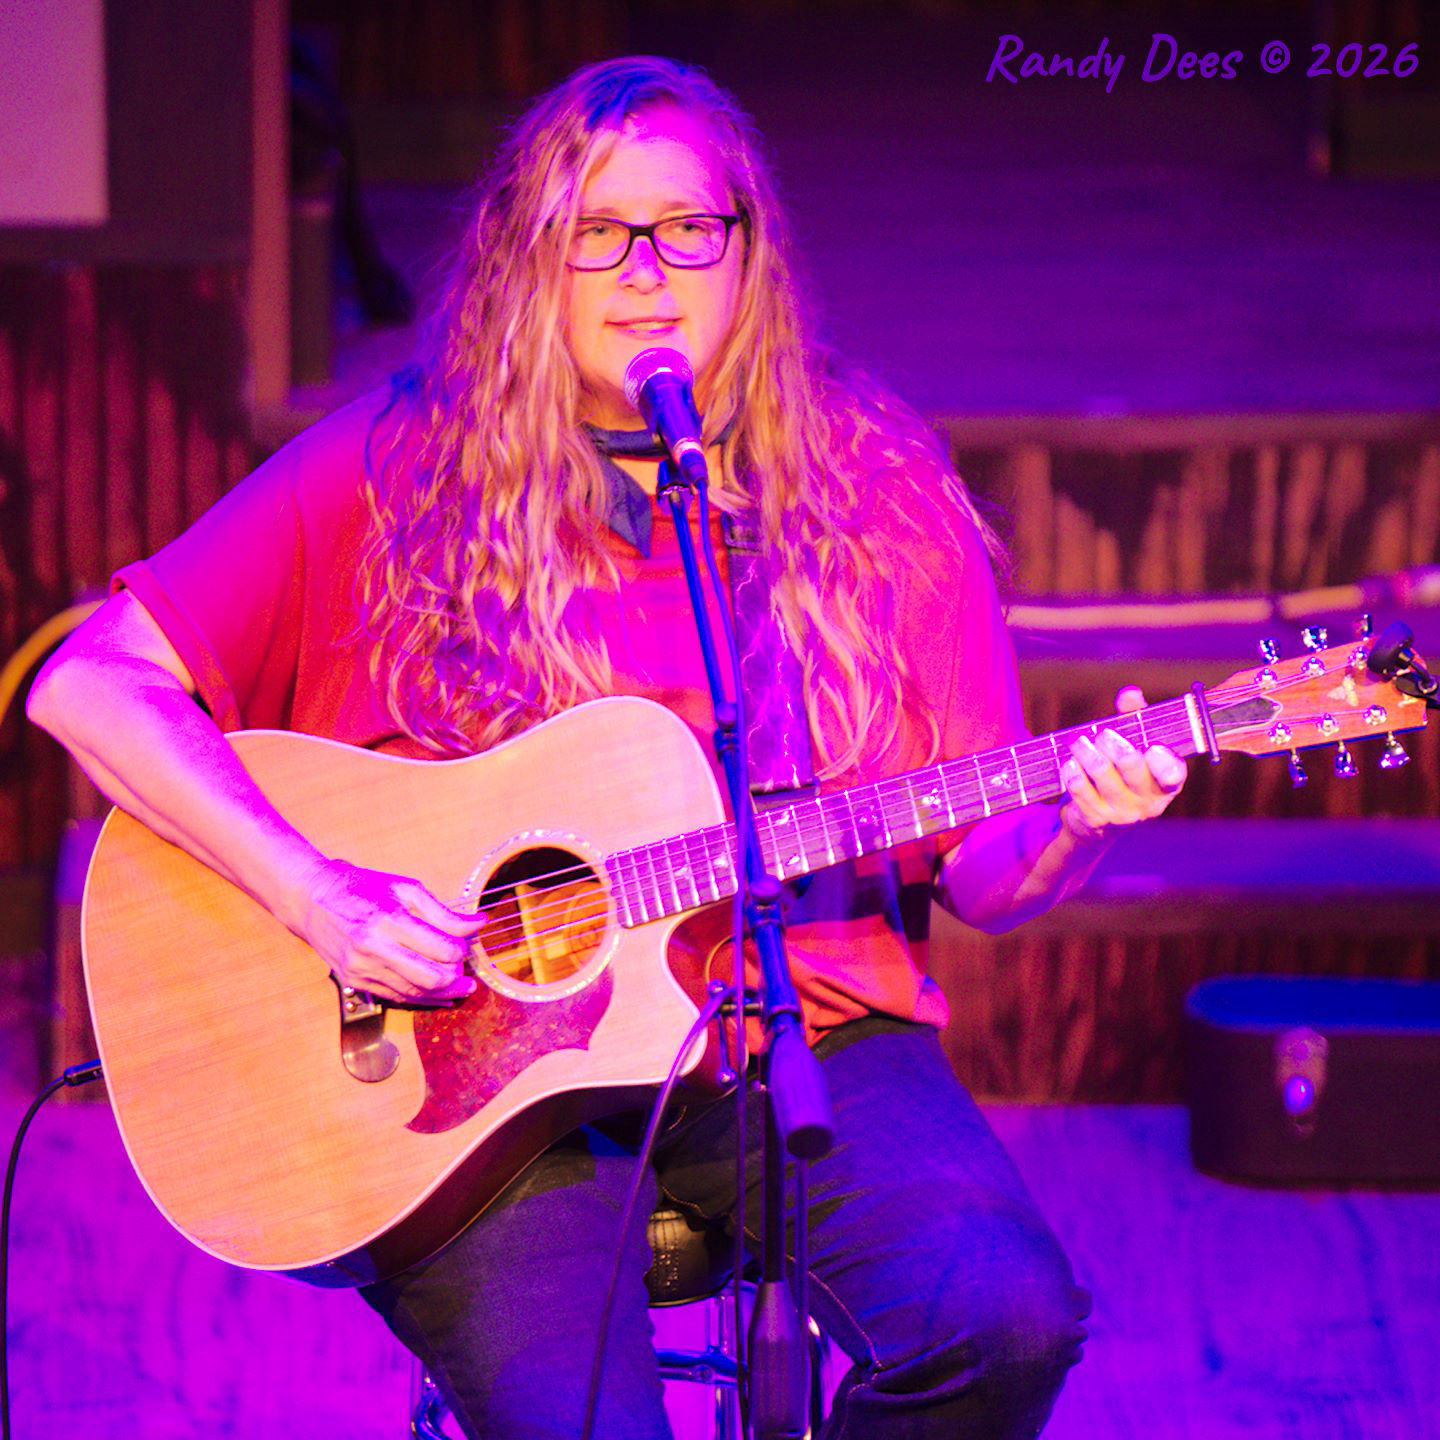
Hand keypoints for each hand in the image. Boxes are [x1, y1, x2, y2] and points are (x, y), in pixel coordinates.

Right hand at [297, 859, 484, 1004]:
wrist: (312, 900)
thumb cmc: (362, 889)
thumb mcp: (406, 889)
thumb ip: (444, 912)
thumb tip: (479, 923)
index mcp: (389, 920)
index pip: (441, 948)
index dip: (462, 950)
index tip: (467, 944)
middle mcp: (373, 948)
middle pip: (431, 978)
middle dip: (457, 977)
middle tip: (469, 972)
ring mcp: (362, 969)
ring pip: (415, 993)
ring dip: (443, 992)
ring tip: (461, 985)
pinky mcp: (355, 981)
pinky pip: (396, 997)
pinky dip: (421, 998)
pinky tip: (439, 995)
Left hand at [1059, 685, 1186, 843]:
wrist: (1098, 820)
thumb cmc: (1122, 774)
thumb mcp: (1134, 745)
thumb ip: (1135, 717)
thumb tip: (1130, 693)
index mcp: (1166, 782)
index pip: (1173, 774)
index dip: (1163, 761)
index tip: (1152, 748)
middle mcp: (1148, 801)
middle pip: (1130, 763)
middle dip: (1112, 742)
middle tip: (1103, 734)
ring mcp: (1122, 813)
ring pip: (1101, 771)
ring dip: (1085, 750)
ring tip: (1079, 742)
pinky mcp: (1096, 820)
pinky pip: (1079, 788)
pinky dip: (1072, 771)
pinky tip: (1069, 763)